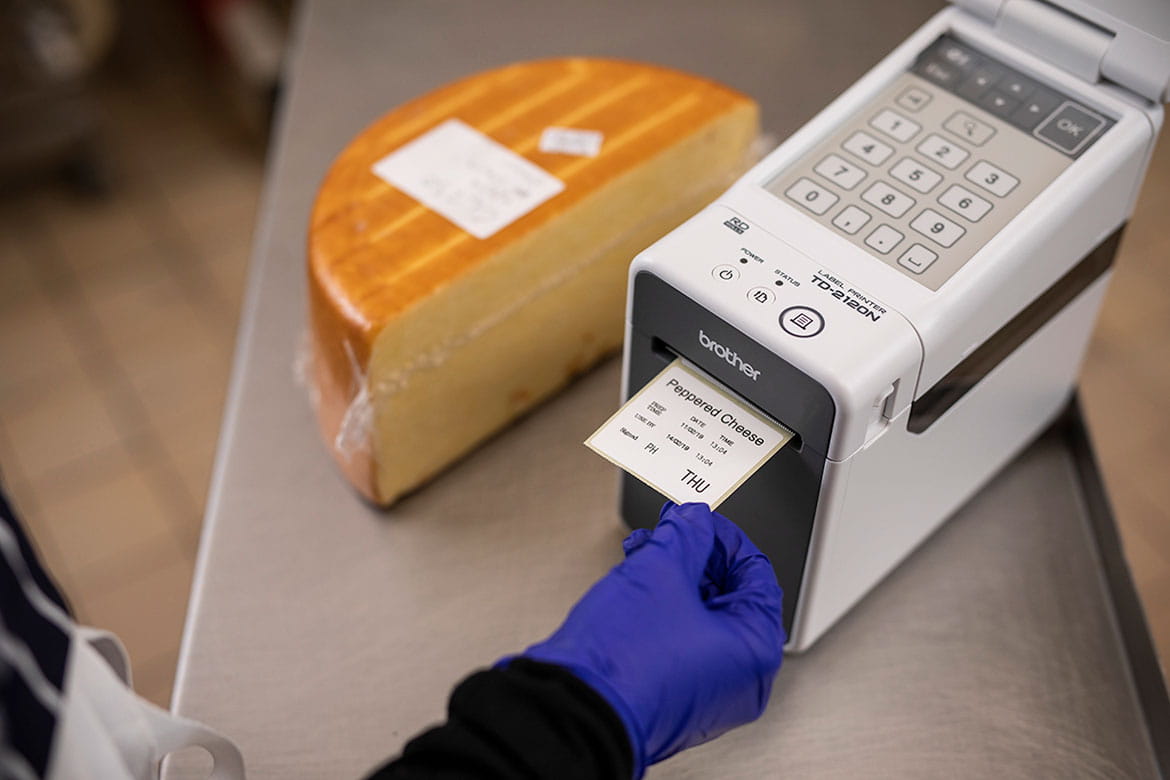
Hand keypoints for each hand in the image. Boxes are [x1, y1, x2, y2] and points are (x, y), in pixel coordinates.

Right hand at [516, 502, 784, 776]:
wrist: (573, 712)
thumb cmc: (623, 662)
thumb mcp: (660, 572)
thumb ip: (685, 535)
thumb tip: (695, 519)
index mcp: (755, 649)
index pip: (756, 571)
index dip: (723, 536)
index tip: (697, 520)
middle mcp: (741, 678)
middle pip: (730, 594)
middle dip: (694, 557)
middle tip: (667, 533)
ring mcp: (709, 693)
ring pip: (703, 618)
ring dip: (674, 580)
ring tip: (641, 557)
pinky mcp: (677, 698)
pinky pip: (684, 643)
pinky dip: (665, 611)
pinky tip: (637, 587)